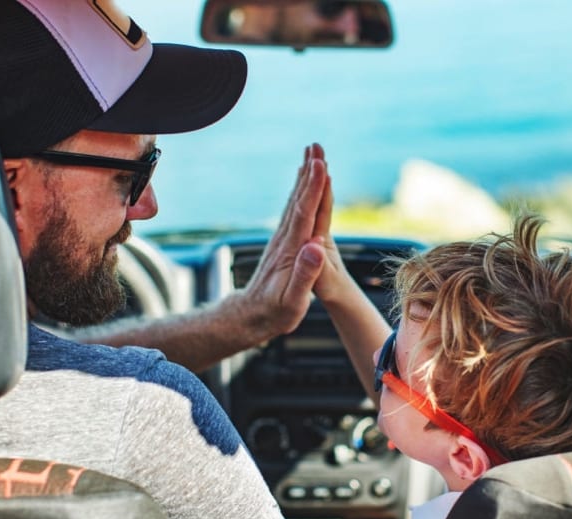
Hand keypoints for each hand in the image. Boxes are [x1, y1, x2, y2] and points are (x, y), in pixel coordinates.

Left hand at [240, 143, 331, 339]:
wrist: (250, 317)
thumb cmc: (274, 313)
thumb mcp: (292, 301)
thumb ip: (304, 274)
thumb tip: (316, 246)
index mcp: (291, 251)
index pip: (304, 214)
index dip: (313, 189)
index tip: (321, 165)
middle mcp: (284, 240)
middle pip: (298, 200)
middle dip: (309, 173)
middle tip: (317, 147)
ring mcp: (281, 240)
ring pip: (295, 203)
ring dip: (304, 179)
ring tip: (312, 157)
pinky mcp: (282, 244)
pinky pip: (294, 212)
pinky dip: (300, 194)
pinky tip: (303, 187)